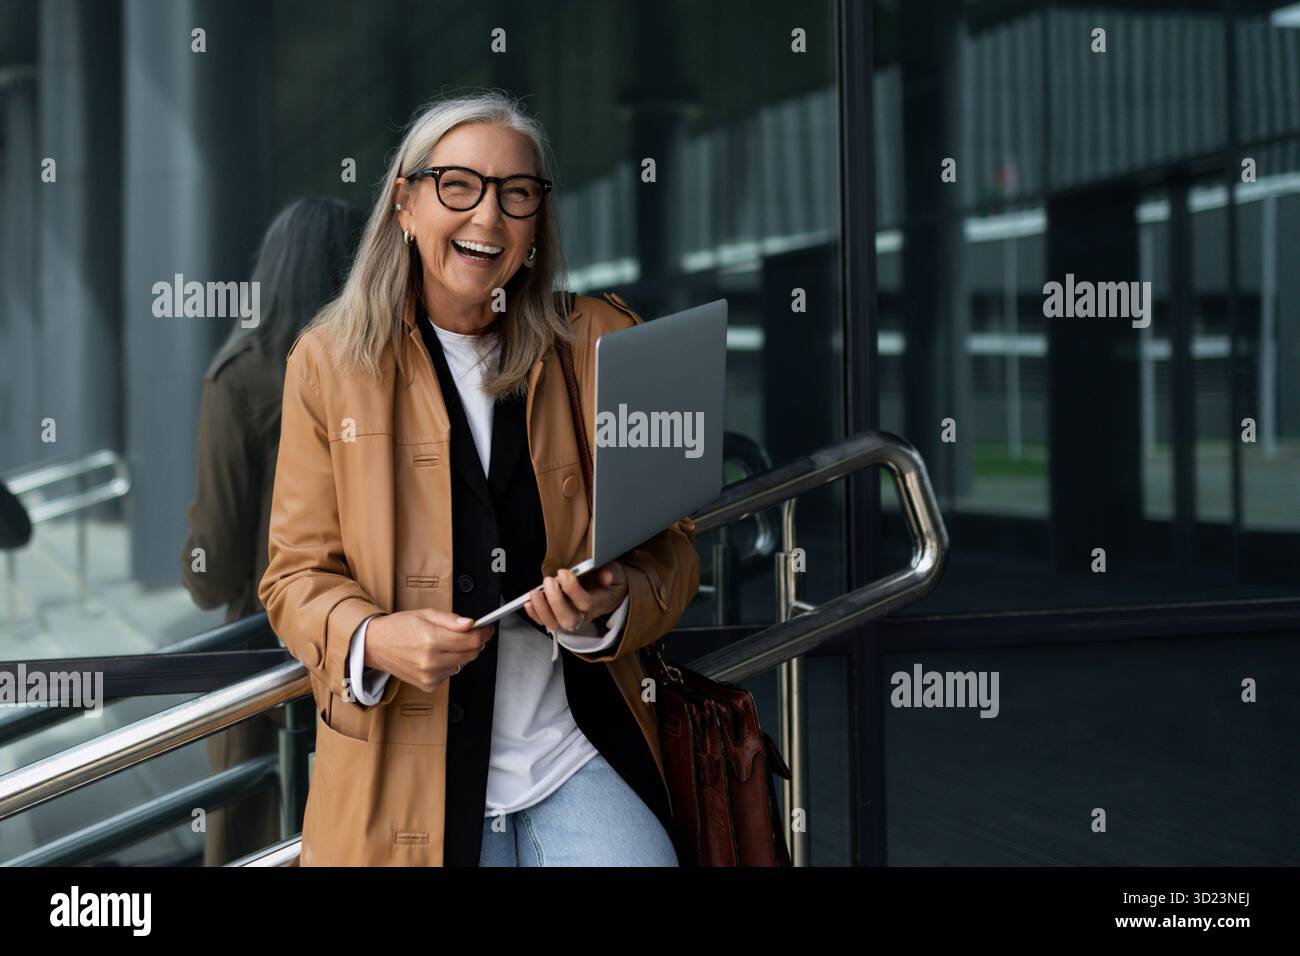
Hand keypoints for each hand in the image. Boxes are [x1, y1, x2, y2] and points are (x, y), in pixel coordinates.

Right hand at [363, 609, 493, 693]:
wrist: (375, 645)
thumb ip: (450, 620)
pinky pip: (450, 673)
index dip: (483, 633)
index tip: (486, 628)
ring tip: (444, 643)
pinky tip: (437, 655)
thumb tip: (470, 624)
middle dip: (475, 642)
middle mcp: (431, 661)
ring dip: (461, 653)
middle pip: (471, 654)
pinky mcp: (428, 685)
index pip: (471, 641)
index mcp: (431, 640)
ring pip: (462, 664)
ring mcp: (430, 676)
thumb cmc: (398, 628)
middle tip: (470, 633)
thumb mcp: (425, 614)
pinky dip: (449, 664)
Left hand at [524, 563, 628, 632]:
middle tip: (549, 581)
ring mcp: (570, 619)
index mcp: (599, 603)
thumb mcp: (616, 573)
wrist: (609, 594)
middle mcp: (584, 616)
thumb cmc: (608, 582)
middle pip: (568, 619)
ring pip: (555, 624)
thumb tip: (606, 576)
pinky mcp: (559, 618)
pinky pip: (545, 622)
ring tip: (535, 592)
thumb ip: (611, 572)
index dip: (572, 589)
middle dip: (555, 601)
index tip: (564, 573)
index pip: (585, 603)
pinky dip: (535, 615)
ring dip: (542, 609)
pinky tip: (528, 603)